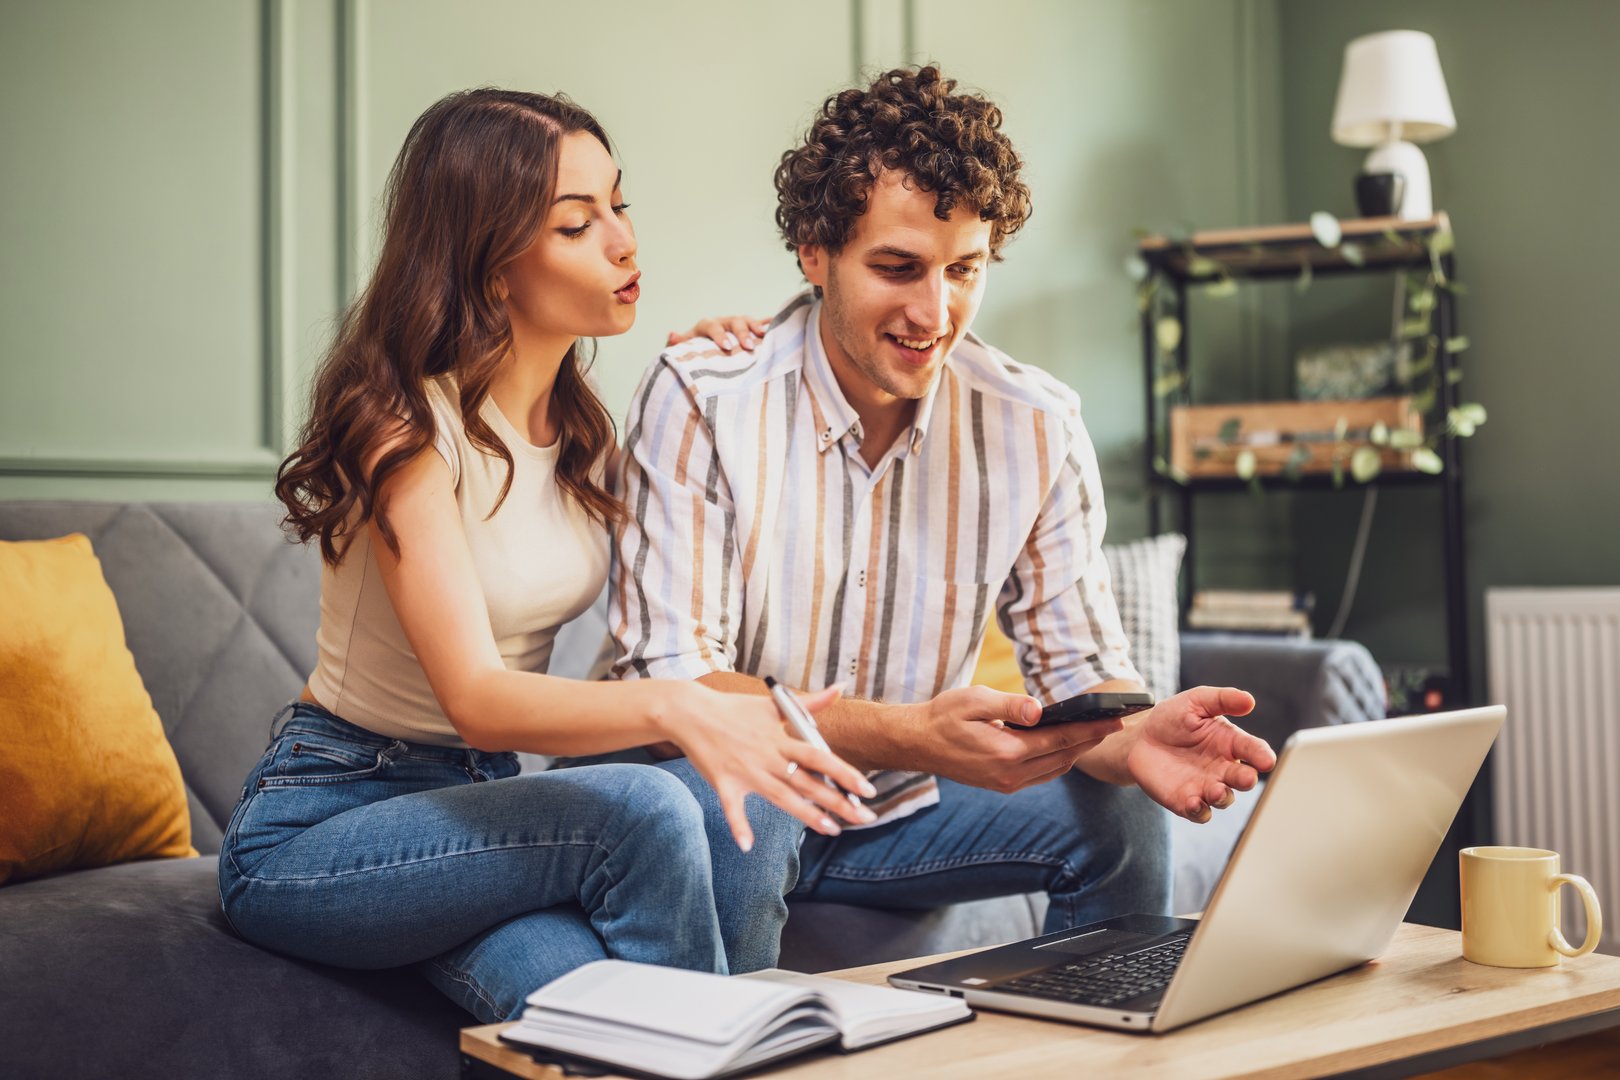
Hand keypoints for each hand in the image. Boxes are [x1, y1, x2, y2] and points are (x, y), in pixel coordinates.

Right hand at [659, 682, 877, 849]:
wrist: (692, 712)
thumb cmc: (734, 708)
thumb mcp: (772, 703)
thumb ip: (809, 702)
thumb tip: (840, 688)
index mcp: (780, 738)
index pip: (820, 757)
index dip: (845, 773)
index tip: (868, 789)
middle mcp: (767, 757)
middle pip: (808, 782)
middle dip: (838, 802)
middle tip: (865, 818)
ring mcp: (746, 772)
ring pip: (782, 797)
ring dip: (807, 815)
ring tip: (833, 830)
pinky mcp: (724, 783)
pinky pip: (732, 809)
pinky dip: (738, 826)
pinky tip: (747, 846)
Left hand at [666, 315, 770, 353]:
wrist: (706, 351)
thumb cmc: (696, 352)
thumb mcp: (685, 349)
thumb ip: (679, 344)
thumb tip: (671, 335)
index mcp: (708, 326)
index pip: (712, 326)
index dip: (719, 335)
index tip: (727, 347)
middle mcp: (725, 322)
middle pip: (734, 322)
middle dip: (741, 333)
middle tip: (748, 346)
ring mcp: (739, 325)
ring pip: (748, 321)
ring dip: (757, 327)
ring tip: (765, 336)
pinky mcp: (750, 330)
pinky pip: (761, 324)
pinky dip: (769, 325)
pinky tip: (779, 327)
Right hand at [906, 686, 1124, 793]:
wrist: (916, 743)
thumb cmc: (943, 716)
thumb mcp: (974, 700)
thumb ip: (1010, 705)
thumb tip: (1039, 710)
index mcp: (1006, 752)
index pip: (1060, 740)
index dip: (1091, 730)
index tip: (1115, 721)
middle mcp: (1010, 774)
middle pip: (1063, 757)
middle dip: (1091, 741)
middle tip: (1114, 725)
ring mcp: (1006, 783)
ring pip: (1054, 769)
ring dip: (1076, 752)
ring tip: (1094, 734)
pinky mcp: (1001, 785)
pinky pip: (1040, 775)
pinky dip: (1058, 760)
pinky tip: (1064, 746)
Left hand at [1121, 686, 1275, 822]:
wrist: (1140, 738)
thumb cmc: (1173, 719)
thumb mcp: (1196, 701)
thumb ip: (1223, 699)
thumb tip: (1249, 700)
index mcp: (1231, 743)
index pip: (1253, 750)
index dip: (1261, 755)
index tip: (1266, 760)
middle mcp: (1223, 768)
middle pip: (1243, 778)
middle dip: (1247, 780)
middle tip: (1246, 778)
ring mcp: (1206, 786)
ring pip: (1224, 798)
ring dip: (1223, 797)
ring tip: (1216, 790)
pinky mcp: (1187, 801)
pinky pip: (1200, 812)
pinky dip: (1199, 811)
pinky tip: (1194, 803)